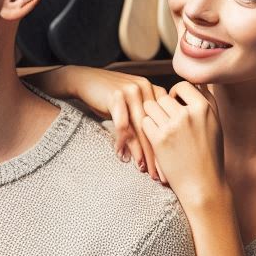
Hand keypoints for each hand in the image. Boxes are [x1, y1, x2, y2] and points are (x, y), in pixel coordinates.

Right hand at [33, 66, 167, 176]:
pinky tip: (121, 155)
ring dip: (142, 152)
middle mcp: (146, 89)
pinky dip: (122, 142)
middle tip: (160, 175)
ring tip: (143, 169)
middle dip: (158, 154)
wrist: (86, 80)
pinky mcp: (116, 97)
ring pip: (140, 128)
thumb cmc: (110, 97)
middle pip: (156, 128)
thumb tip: (153, 150)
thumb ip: (144, 119)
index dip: (168, 147)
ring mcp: (132, 92)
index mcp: (154, 91)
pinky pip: (122, 125)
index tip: (169, 168)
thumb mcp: (130, 106)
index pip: (167, 123)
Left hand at [140, 82, 226, 208]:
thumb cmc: (209, 156)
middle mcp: (189, 114)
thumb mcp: (215, 125)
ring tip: (157, 129)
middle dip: (161, 107)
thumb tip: (200, 84)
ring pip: (150, 107)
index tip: (174, 104)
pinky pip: (144, 122)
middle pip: (163, 97)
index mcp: (205, 108)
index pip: (183, 85)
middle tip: (162, 121)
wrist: (203, 185)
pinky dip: (146, 129)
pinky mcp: (159, 139)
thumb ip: (207, 103)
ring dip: (151, 116)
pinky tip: (153, 138)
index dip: (175, 93)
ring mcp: (173, 126)